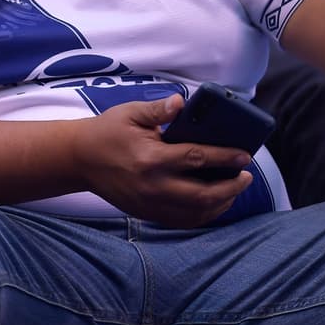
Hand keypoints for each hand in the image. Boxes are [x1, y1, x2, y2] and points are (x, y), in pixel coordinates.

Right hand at [75, 95, 252, 227]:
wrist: (79, 159)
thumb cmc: (106, 131)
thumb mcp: (130, 113)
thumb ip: (158, 109)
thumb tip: (182, 103)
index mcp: (151, 157)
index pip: (197, 158)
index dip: (225, 157)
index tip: (245, 155)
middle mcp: (153, 185)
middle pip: (203, 194)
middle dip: (231, 187)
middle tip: (246, 176)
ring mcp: (149, 203)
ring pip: (195, 212)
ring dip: (221, 203)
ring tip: (234, 190)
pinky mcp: (146, 213)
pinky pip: (182, 221)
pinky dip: (203, 215)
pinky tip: (213, 204)